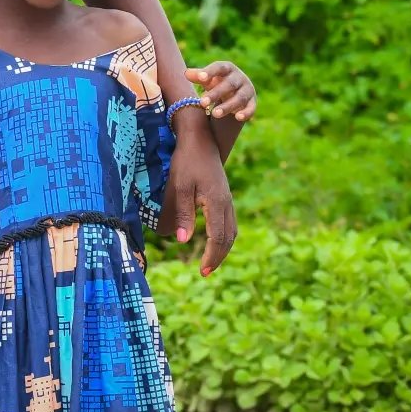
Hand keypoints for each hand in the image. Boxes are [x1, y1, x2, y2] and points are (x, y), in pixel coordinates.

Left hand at [165, 132, 237, 276]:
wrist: (200, 140)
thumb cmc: (186, 161)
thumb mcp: (179, 186)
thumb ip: (182, 214)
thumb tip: (182, 241)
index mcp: (216, 203)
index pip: (218, 237)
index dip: (211, 256)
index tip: (203, 271)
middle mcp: (226, 203)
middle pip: (228, 237)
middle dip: (218, 256)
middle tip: (206, 271)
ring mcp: (228, 199)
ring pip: (232, 230)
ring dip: (223, 248)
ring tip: (211, 261)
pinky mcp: (225, 196)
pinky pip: (230, 222)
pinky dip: (224, 236)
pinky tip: (216, 240)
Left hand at [185, 60, 256, 122]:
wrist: (235, 89)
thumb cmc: (216, 81)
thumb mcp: (207, 78)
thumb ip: (198, 76)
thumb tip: (187, 74)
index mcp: (227, 68)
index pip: (219, 67)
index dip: (210, 72)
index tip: (200, 78)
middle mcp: (239, 78)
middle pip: (229, 84)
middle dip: (216, 93)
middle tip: (202, 102)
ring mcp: (247, 90)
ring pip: (239, 98)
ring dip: (228, 106)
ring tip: (214, 114)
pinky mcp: (252, 102)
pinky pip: (251, 108)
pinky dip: (246, 113)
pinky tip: (238, 118)